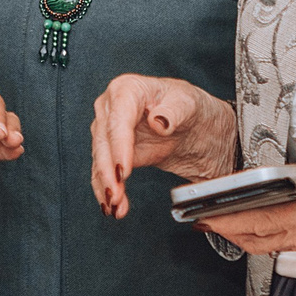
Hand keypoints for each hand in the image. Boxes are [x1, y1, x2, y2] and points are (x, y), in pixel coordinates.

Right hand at [88, 74, 236, 216]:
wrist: (194, 125)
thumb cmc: (189, 107)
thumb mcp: (189, 104)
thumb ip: (174, 111)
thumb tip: (158, 120)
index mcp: (127, 89)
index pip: (118, 118)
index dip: (119, 145)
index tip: (124, 169)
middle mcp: (112, 108)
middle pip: (103, 141)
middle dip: (107, 170)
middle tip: (115, 193)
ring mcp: (110, 131)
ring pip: (100, 160)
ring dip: (106, 185)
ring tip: (115, 206)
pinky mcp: (113, 152)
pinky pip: (104, 172)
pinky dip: (106, 191)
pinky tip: (112, 206)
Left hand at [198, 141, 295, 254]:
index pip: (260, 223)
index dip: (227, 220)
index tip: (203, 214)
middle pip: (256, 239)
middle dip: (224, 229)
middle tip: (197, 217)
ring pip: (268, 244)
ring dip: (240, 234)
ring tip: (217, 219)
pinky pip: (283, 243)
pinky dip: (261, 235)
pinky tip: (254, 223)